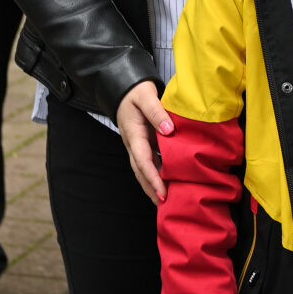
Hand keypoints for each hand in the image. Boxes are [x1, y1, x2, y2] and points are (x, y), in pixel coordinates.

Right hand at [116, 80, 173, 205]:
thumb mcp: (146, 96)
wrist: (124, 89)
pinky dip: (157, 174)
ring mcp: (137, 145)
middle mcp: (133, 144)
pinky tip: (167, 182)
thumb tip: (168, 130)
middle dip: (151, 188)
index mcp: (134, 134)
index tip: (162, 191)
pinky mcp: (143, 144)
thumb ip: (156, 112)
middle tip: (164, 204)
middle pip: (141, 171)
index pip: (143, 160)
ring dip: (153, 185)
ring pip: (143, 170)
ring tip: (166, 200)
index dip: (153, 177)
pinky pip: (149, 162)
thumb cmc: (136, 92)